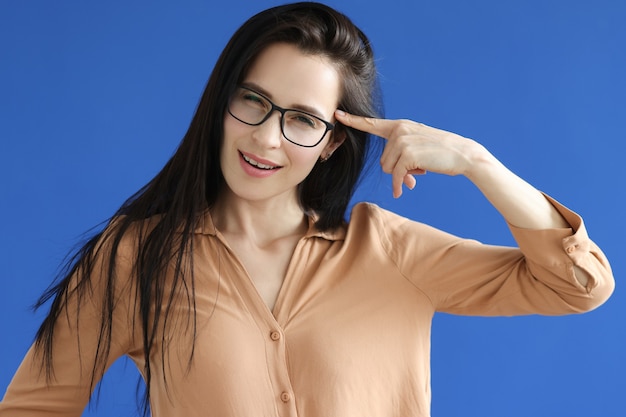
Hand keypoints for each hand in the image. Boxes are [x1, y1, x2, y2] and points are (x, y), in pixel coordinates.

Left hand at [334, 110, 484, 197]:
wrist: (464, 154)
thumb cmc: (441, 153)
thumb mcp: (418, 149)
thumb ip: (402, 157)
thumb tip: (398, 181)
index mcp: (400, 126)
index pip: (372, 124)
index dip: (354, 121)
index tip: (338, 115)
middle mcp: (399, 130)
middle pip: (383, 159)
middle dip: (397, 170)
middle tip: (417, 169)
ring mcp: (403, 141)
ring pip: (388, 168)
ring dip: (402, 175)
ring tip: (420, 169)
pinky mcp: (407, 154)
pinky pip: (395, 176)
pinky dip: (399, 185)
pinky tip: (403, 189)